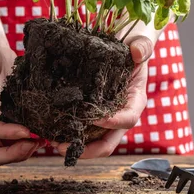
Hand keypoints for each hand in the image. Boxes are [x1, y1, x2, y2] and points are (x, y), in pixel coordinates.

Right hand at [0, 40, 42, 165]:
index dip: (6, 134)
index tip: (27, 130)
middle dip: (15, 153)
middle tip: (37, 142)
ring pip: (9, 151)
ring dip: (26, 150)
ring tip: (45, 138)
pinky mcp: (12, 120)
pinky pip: (20, 140)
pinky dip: (33, 141)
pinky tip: (47, 132)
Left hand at [55, 35, 151, 158]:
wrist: (123, 47)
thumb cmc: (131, 47)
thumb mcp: (140, 44)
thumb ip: (142, 46)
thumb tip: (137, 52)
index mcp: (135, 101)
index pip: (127, 119)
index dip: (112, 122)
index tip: (93, 119)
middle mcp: (120, 115)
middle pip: (108, 142)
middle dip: (87, 149)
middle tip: (63, 146)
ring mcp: (105, 118)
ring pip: (92, 142)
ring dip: (74, 146)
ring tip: (52, 142)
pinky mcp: (91, 115)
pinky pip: (82, 131)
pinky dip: (68, 134)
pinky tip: (51, 132)